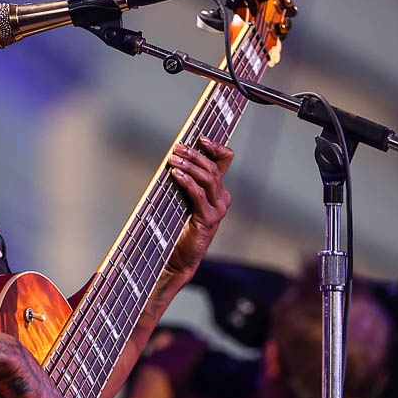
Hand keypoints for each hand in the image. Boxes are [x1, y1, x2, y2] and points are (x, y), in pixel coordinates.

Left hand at [130, 326, 216, 397]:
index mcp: (185, 360)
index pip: (200, 343)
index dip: (206, 346)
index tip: (209, 351)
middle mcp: (172, 352)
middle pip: (188, 339)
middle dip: (195, 343)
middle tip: (200, 352)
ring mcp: (159, 353)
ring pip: (174, 339)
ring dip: (181, 343)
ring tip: (186, 351)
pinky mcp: (150, 357)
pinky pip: (160, 343)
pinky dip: (167, 343)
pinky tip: (169, 350)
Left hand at [164, 135, 232, 278]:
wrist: (178, 259)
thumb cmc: (178, 229)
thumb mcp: (183, 200)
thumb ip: (185, 183)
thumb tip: (173, 159)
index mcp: (218, 192)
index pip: (224, 162)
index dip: (216, 147)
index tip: (200, 138)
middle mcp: (222, 199)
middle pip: (213, 168)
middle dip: (195, 154)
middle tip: (177, 147)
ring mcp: (218, 210)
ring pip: (208, 179)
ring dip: (190, 166)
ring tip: (173, 158)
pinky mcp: (209, 219)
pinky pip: (199, 195)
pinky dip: (187, 182)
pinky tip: (176, 174)